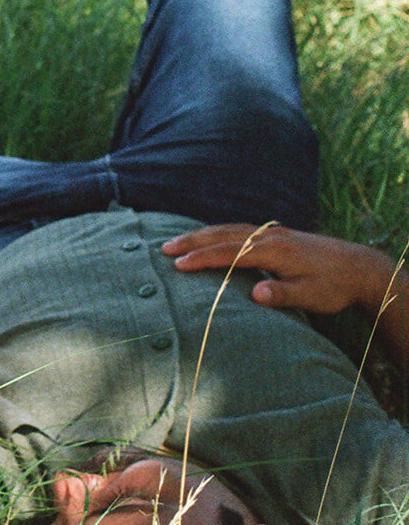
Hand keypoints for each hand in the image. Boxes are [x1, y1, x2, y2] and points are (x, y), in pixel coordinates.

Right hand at [162, 223, 396, 315]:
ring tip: (177, 241)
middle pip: (224, 234)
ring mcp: (273, 233)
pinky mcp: (277, 235)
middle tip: (164, 248)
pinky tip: (210, 238)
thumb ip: (283, 294)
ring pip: (230, 228)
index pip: (231, 253)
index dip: (203, 258)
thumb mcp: (312, 296)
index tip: (178, 265)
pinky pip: (240, 229)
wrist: (360, 267)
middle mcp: (271, 236)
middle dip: (193, 241)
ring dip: (202, 234)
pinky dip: (219, 232)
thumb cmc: (335, 286)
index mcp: (276, 251)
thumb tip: (254, 293)